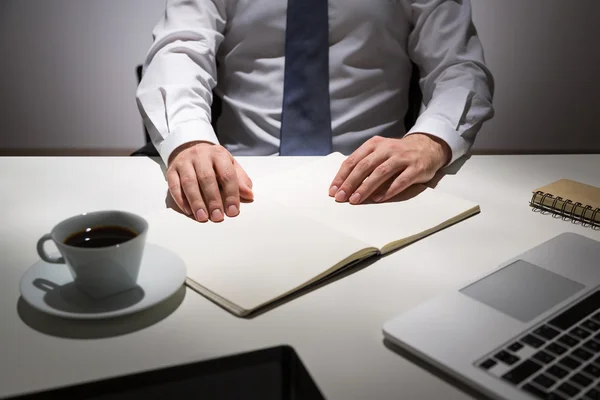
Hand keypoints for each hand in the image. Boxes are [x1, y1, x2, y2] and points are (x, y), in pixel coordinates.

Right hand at [167, 141, 252, 221]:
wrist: (190, 148)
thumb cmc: (213, 162)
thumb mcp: (230, 166)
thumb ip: (240, 180)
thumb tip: (249, 195)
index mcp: (218, 154)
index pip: (227, 174)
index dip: (231, 194)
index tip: (233, 211)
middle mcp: (200, 155)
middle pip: (207, 178)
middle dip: (213, 200)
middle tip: (217, 217)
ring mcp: (184, 162)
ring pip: (189, 182)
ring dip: (196, 202)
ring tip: (202, 217)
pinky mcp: (171, 170)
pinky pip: (174, 186)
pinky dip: (181, 200)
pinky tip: (188, 211)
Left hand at [328, 134, 450, 203]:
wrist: (427, 147)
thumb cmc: (397, 154)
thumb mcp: (379, 152)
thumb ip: (364, 163)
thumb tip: (343, 184)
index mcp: (374, 144)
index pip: (353, 160)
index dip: (342, 176)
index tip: (333, 190)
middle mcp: (387, 148)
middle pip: (364, 166)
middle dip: (350, 183)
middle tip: (341, 197)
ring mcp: (402, 157)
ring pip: (381, 172)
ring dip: (366, 187)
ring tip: (356, 200)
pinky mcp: (416, 168)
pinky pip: (401, 180)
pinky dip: (389, 190)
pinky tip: (378, 199)